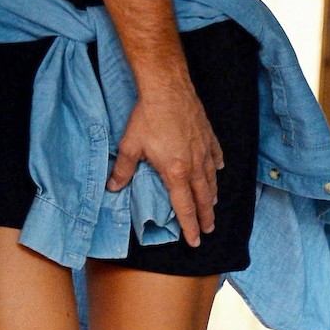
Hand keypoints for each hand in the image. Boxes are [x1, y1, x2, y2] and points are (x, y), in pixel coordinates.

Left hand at [107, 75, 222, 247]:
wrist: (168, 89)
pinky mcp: (208, 135)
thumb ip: (123, 170)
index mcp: (175, 172)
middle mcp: (194, 165)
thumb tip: (112, 188)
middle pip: (203, 198)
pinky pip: (215, 155)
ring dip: (212, 195)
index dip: (190, 226)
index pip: (185, 207)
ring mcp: (204, 149)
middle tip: (209, 230)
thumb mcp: (130, 146)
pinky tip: (217, 170)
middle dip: (206, 216)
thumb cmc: (147, 117)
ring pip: (211, 179)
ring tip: (212, 206)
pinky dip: (216, 166)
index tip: (195, 241)